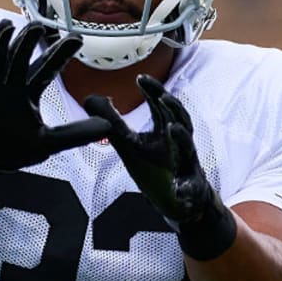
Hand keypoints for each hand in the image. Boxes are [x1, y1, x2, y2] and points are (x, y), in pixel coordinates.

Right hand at [0, 19, 109, 169]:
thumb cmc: (13, 146)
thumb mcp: (47, 143)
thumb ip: (75, 134)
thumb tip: (106, 127)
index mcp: (28, 91)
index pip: (47, 69)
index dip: (61, 54)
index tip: (77, 39)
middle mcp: (9, 85)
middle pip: (20, 59)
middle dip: (29, 42)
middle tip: (39, 25)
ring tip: (6, 26)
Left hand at [85, 75, 236, 259]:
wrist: (179, 202)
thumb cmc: (157, 168)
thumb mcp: (131, 145)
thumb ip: (113, 124)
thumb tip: (90, 98)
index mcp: (165, 132)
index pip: (161, 107)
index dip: (153, 91)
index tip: (140, 78)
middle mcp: (179, 144)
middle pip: (181, 120)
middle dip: (173, 108)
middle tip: (162, 97)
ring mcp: (187, 166)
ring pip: (189, 149)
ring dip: (182, 138)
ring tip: (172, 128)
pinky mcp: (191, 189)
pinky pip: (191, 188)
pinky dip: (186, 189)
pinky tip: (180, 190)